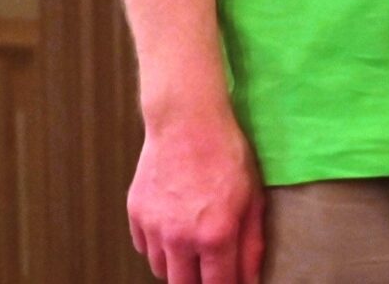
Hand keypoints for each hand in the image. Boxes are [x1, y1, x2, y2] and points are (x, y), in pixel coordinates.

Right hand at [126, 102, 263, 283]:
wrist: (187, 121)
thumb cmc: (227, 155)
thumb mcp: (252, 198)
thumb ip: (252, 245)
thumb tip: (250, 280)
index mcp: (214, 235)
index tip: (230, 282)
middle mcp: (179, 238)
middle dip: (198, 282)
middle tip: (210, 268)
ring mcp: (153, 228)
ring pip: (161, 269)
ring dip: (178, 265)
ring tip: (193, 243)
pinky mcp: (135, 216)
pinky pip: (145, 247)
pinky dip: (159, 246)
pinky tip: (173, 226)